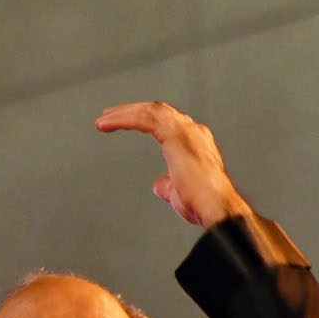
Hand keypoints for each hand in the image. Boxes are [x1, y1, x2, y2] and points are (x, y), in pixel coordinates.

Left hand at [96, 102, 251, 227]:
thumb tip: (159, 185)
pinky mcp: (175, 134)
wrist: (215, 206)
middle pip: (157, 111)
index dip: (143, 119)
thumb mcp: (178, 192)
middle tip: (108, 116)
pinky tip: (108, 124)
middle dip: (131, 111)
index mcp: (194, 141)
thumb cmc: (201, 202)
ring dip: (124, 113)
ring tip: (103, 120)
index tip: (122, 122)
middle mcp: (192, 131)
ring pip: (150, 111)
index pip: (166, 122)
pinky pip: (145, 118)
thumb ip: (167, 184)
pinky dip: (124, 118)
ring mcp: (185, 131)